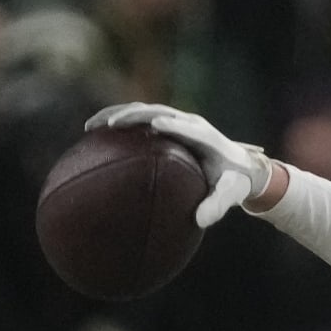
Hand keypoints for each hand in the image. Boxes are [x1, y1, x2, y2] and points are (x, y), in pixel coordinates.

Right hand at [86, 102, 272, 227]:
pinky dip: (118, 119)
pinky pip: (140, 118)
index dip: (174, 125)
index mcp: (207, 138)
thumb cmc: (233, 182)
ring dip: (118, 113)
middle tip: (111, 125)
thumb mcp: (230, 195)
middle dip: (135, 115)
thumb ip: (218, 206)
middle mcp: (191, 124)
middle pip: (160, 111)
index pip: (189, 128)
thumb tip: (199, 220)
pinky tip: (95, 131)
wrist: (239, 167)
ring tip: (92, 126)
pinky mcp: (167, 125)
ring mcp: (177, 121)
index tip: (156, 126)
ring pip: (145, 110)